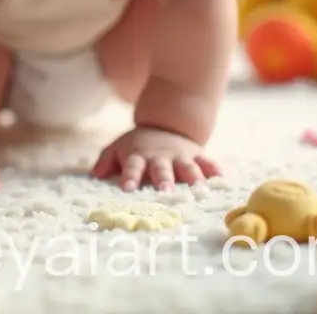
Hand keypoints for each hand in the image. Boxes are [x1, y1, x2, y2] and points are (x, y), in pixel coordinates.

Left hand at [92, 126, 219, 190]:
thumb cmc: (137, 146)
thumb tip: (95, 175)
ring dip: (192, 177)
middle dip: (163, 179)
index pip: (132, 166)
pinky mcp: (197, 155)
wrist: (165, 126)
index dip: (129, 177)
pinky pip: (207, 162)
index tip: (127, 189)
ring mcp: (180, 156)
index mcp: (138, 156)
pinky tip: (222, 178)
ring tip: (198, 189)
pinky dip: (214, 169)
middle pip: (161, 168)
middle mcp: (160, 157)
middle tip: (165, 191)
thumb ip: (105, 161)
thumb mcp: (117, 148)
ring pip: (187, 167)